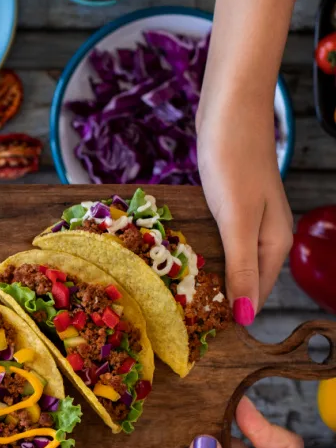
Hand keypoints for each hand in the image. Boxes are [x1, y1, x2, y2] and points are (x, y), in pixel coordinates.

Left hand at [197, 101, 292, 324]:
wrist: (229, 109)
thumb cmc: (234, 161)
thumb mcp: (236, 220)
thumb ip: (241, 267)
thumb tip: (246, 317)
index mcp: (273, 244)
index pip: (254, 296)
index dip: (230, 317)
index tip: (199, 338)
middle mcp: (264, 236)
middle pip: (243, 281)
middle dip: (216, 302)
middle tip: (180, 323)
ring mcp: (247, 219)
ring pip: (228, 262)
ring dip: (206, 280)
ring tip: (174, 300)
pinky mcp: (228, 205)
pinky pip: (217, 242)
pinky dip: (201, 255)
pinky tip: (179, 262)